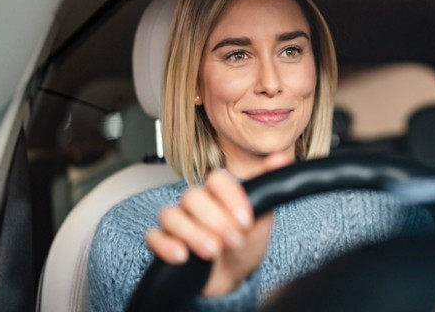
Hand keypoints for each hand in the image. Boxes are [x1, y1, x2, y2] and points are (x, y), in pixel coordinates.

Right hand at [145, 152, 289, 296]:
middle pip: (192, 197)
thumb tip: (281, 158)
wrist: (234, 276)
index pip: (216, 179)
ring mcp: (178, 221)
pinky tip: (183, 256)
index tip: (246, 220)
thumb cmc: (246, 242)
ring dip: (193, 233)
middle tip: (234, 240)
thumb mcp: (264, 216)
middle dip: (216, 220)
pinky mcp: (164, 242)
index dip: (230, 197)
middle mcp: (195, 203)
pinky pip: (154, 237)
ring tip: (213, 252)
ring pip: (171, 215)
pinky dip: (166, 245)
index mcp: (219, 192)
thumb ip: (268, 186)